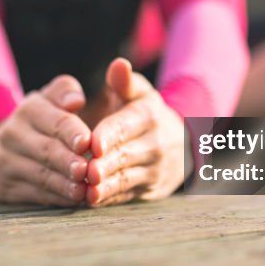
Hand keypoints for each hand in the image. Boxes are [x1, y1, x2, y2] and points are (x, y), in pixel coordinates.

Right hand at [0, 75, 91, 205]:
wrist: (1, 147)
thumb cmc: (41, 121)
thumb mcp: (50, 99)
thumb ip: (65, 92)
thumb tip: (75, 100)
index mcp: (29, 110)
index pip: (55, 121)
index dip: (72, 132)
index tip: (87, 142)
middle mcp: (12, 134)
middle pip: (46, 150)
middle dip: (68, 162)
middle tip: (87, 171)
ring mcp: (5, 162)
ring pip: (40, 175)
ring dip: (63, 185)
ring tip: (84, 191)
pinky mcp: (4, 186)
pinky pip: (34, 194)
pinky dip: (55, 198)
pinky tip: (72, 200)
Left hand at [86, 58, 184, 206]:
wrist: (180, 144)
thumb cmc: (145, 113)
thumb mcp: (139, 93)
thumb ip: (124, 82)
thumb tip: (118, 64)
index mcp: (149, 116)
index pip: (127, 126)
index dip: (110, 134)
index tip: (92, 142)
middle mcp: (155, 144)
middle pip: (126, 155)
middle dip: (105, 164)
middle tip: (84, 170)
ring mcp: (153, 170)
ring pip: (126, 178)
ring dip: (106, 187)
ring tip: (87, 191)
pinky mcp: (147, 191)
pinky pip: (126, 195)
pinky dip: (108, 199)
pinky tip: (90, 201)